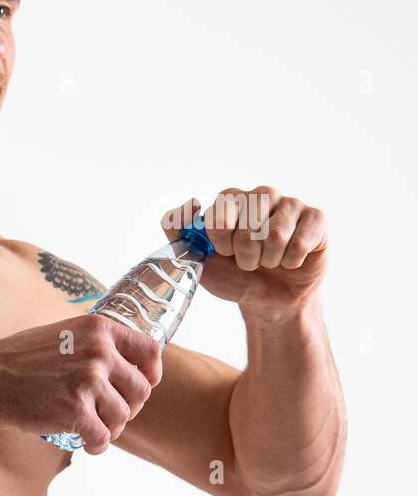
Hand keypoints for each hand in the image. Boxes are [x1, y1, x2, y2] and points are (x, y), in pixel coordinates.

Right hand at [0, 314, 161, 454]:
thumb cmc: (19, 360)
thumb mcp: (63, 335)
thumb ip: (95, 345)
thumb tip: (130, 366)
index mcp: (99, 328)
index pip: (150, 351)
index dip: (151, 373)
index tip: (142, 385)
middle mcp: (98, 351)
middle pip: (141, 389)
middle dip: (128, 407)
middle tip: (107, 415)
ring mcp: (88, 381)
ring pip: (124, 416)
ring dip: (110, 428)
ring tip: (91, 429)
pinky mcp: (76, 411)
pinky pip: (103, 437)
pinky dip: (97, 445)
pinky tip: (85, 444)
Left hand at [162, 188, 327, 315]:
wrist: (268, 300)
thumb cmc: (232, 275)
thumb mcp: (196, 257)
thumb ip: (178, 230)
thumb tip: (192, 204)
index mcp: (231, 199)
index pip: (220, 211)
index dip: (221, 240)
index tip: (224, 252)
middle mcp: (261, 195)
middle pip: (249, 223)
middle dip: (245, 254)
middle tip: (248, 262)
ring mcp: (291, 203)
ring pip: (276, 233)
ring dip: (269, 259)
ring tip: (269, 262)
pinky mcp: (316, 218)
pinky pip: (301, 240)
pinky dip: (292, 261)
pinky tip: (291, 261)